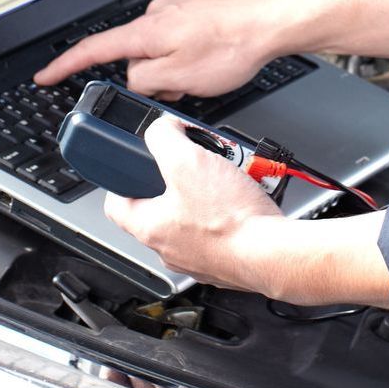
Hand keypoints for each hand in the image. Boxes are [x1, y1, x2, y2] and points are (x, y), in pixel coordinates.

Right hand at [34, 0, 281, 97]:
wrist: (268, 25)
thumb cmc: (232, 46)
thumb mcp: (178, 78)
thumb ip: (143, 82)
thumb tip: (132, 81)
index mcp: (145, 31)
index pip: (92, 50)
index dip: (64, 66)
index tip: (44, 75)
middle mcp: (155, 16)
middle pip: (132, 60)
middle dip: (152, 81)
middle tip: (184, 86)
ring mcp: (174, 14)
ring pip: (158, 56)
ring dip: (174, 73)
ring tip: (205, 73)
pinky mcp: (192, 17)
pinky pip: (176, 47)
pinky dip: (188, 62)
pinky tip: (211, 64)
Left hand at [104, 116, 282, 288]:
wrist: (272, 253)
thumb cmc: (230, 220)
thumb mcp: (187, 160)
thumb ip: (165, 137)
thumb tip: (161, 129)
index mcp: (149, 227)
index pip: (117, 203)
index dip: (124, 179)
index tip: (136, 165)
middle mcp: (169, 247)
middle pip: (164, 203)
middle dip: (183, 176)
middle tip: (200, 161)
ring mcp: (198, 256)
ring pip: (195, 213)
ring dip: (211, 190)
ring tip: (229, 174)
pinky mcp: (225, 259)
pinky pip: (222, 226)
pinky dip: (232, 208)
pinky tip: (246, 195)